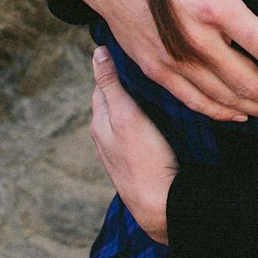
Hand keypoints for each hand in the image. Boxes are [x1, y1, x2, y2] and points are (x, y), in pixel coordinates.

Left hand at [90, 46, 177, 243]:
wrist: (159, 205)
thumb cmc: (144, 159)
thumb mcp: (126, 115)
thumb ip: (111, 85)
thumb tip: (97, 52)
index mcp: (99, 121)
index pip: (103, 82)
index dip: (117, 66)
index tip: (136, 52)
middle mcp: (104, 136)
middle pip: (113, 100)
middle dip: (126, 85)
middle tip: (150, 69)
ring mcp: (119, 152)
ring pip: (125, 118)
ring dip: (136, 105)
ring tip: (156, 91)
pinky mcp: (136, 163)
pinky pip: (136, 134)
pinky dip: (143, 123)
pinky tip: (159, 121)